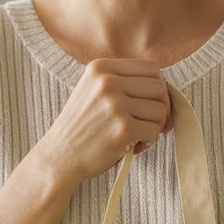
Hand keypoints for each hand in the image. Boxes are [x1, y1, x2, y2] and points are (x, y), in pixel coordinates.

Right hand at [38, 58, 172, 185]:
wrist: (60, 156)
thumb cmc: (82, 126)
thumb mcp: (93, 90)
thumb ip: (122, 81)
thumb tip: (164, 86)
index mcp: (100, 67)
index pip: (150, 68)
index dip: (156, 87)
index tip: (150, 104)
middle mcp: (107, 82)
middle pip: (159, 87)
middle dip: (159, 107)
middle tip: (147, 123)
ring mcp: (115, 104)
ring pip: (160, 110)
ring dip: (154, 126)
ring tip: (136, 135)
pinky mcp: (123, 128)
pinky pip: (155, 131)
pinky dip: (148, 141)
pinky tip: (132, 146)